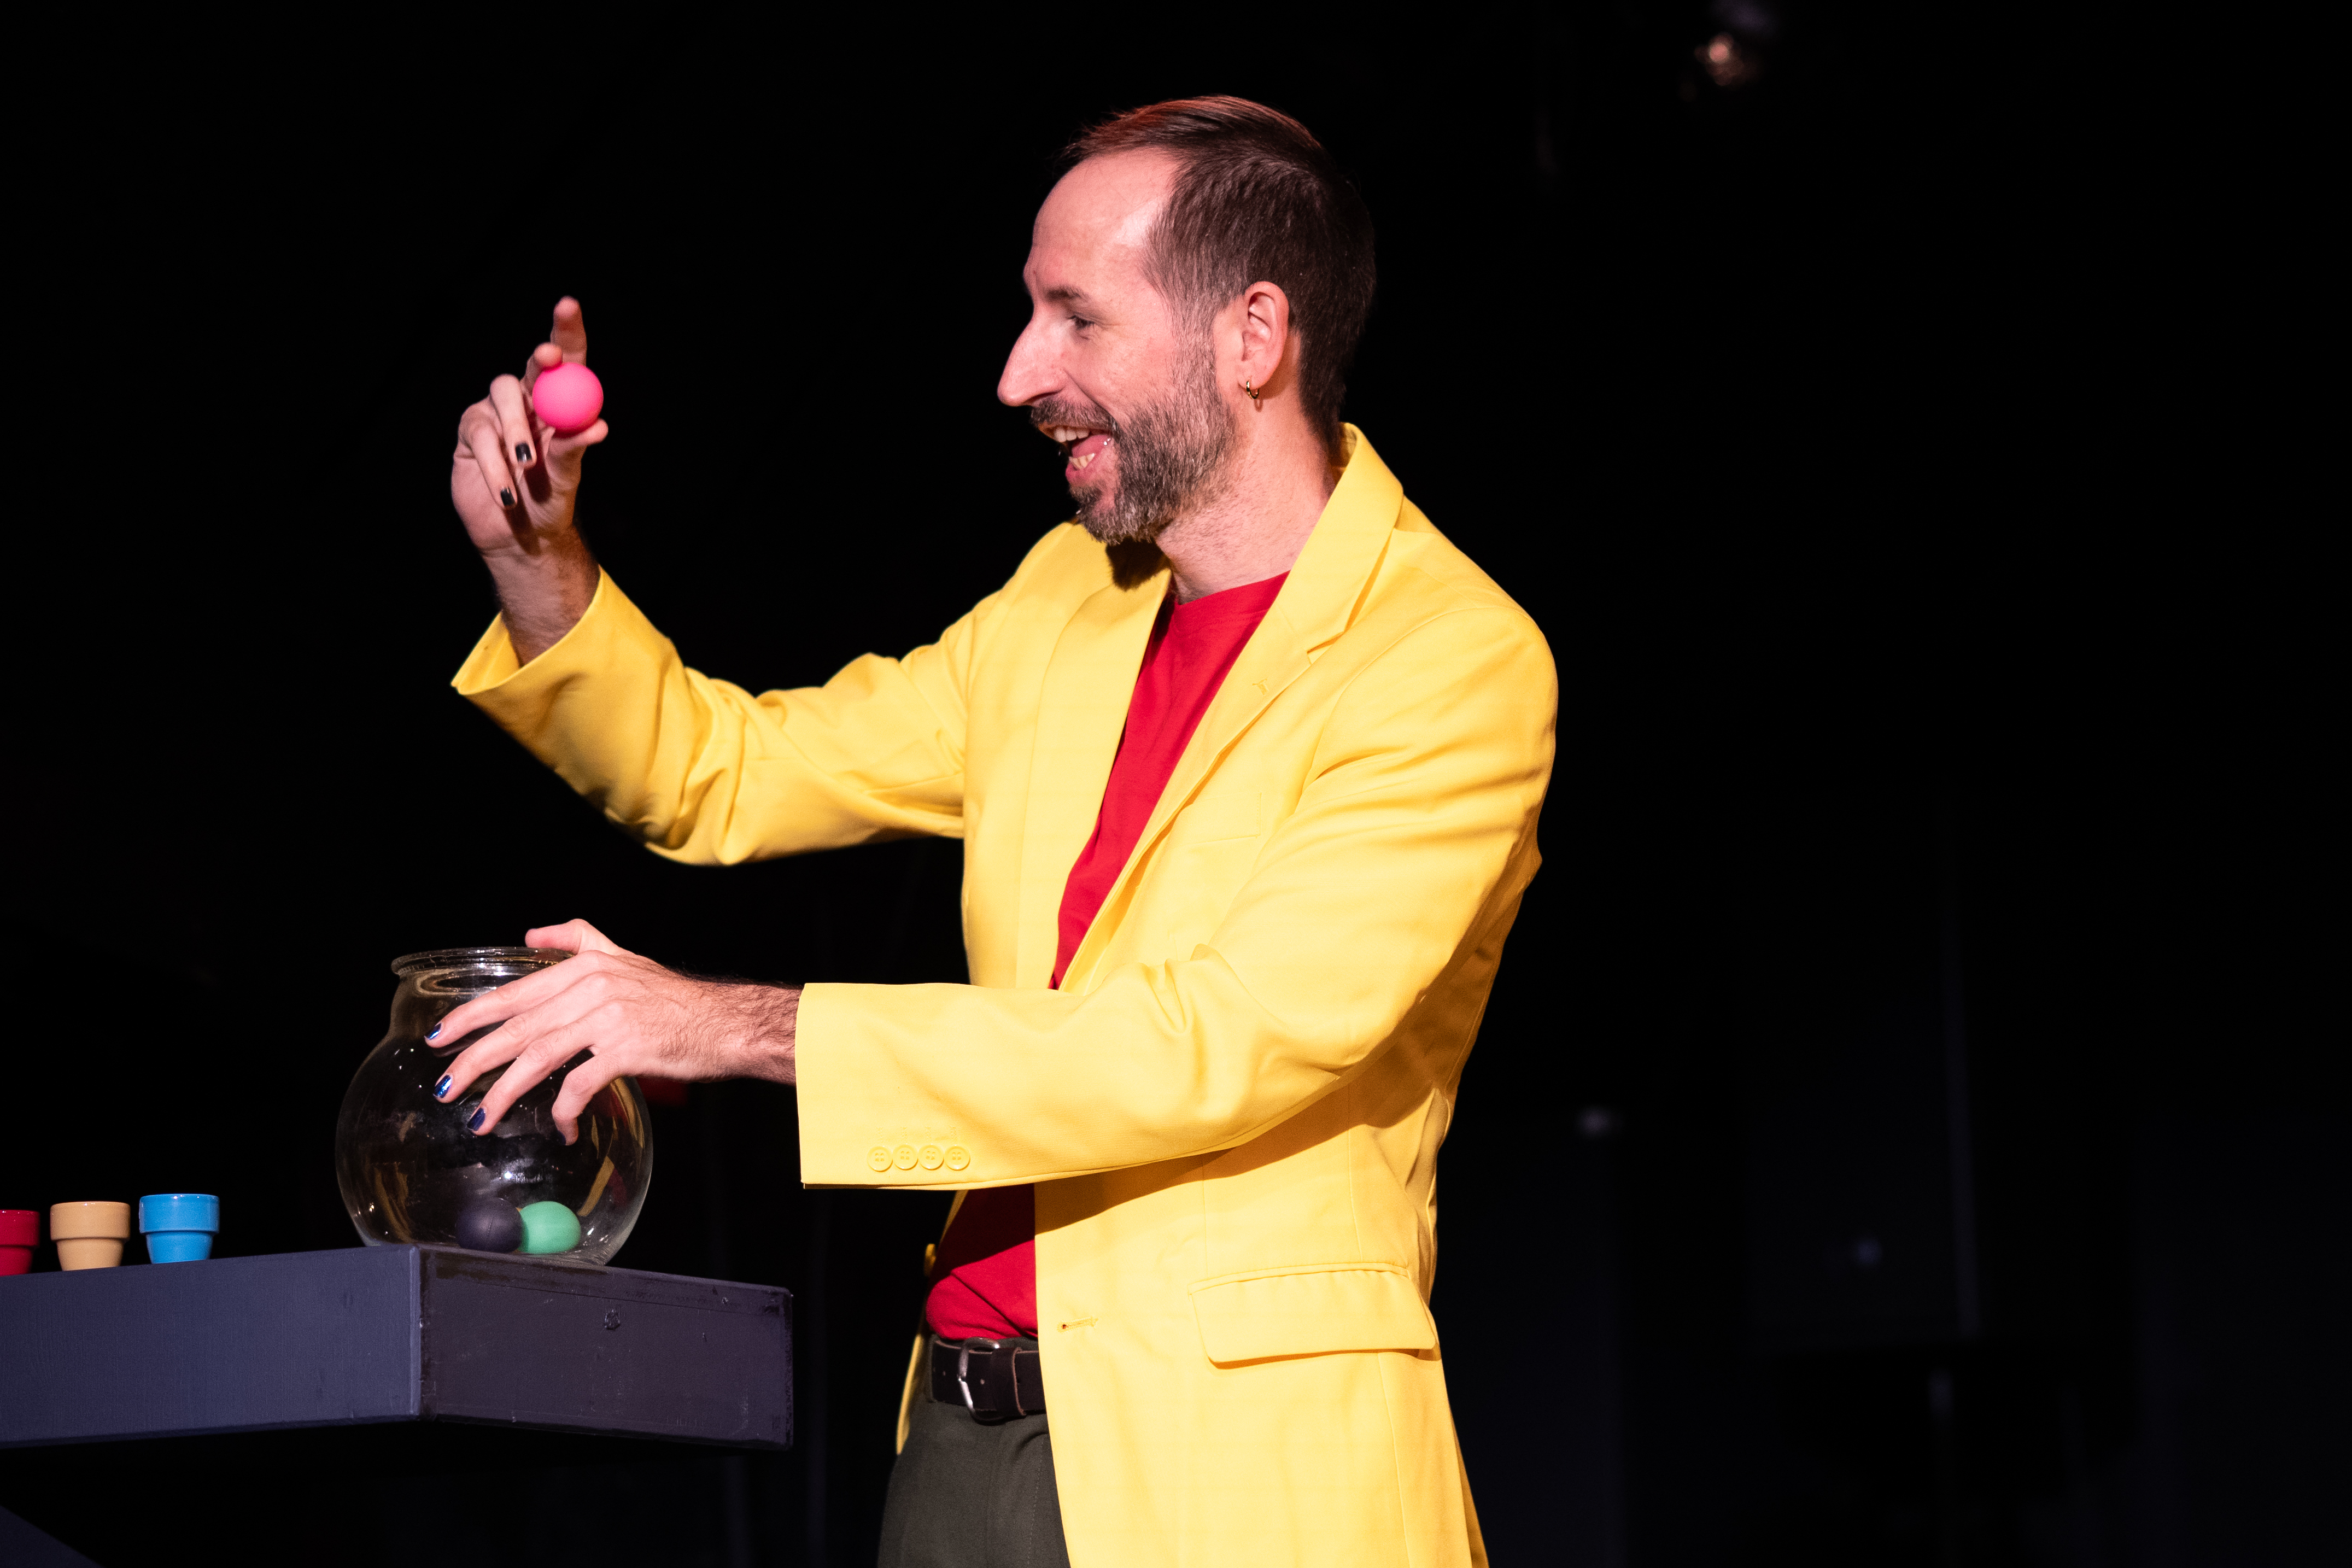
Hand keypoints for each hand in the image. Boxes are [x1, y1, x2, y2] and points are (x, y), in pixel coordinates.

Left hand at [427, 919, 798, 1143]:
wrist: (728, 1021)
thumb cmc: (677, 999)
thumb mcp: (625, 957)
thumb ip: (579, 939)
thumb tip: (530, 934)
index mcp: (586, 967)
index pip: (514, 992)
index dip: (472, 1016)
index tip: (439, 1036)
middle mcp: (592, 987)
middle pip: (518, 1027)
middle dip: (474, 1060)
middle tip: (445, 1087)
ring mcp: (609, 1018)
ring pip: (539, 1057)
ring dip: (503, 1091)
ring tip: (479, 1117)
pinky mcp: (628, 1049)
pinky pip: (581, 1085)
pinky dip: (565, 1110)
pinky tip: (560, 1127)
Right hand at [449, 298, 607, 658]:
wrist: (518, 535)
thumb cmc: (551, 503)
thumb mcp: (567, 479)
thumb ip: (574, 450)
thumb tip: (598, 425)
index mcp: (559, 405)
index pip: (566, 361)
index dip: (566, 330)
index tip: (568, 305)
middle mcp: (527, 402)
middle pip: (527, 369)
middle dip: (537, 362)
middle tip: (546, 359)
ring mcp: (495, 415)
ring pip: (501, 401)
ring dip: (516, 432)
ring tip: (526, 468)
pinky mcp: (470, 433)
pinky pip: (479, 434)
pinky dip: (494, 463)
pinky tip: (506, 490)